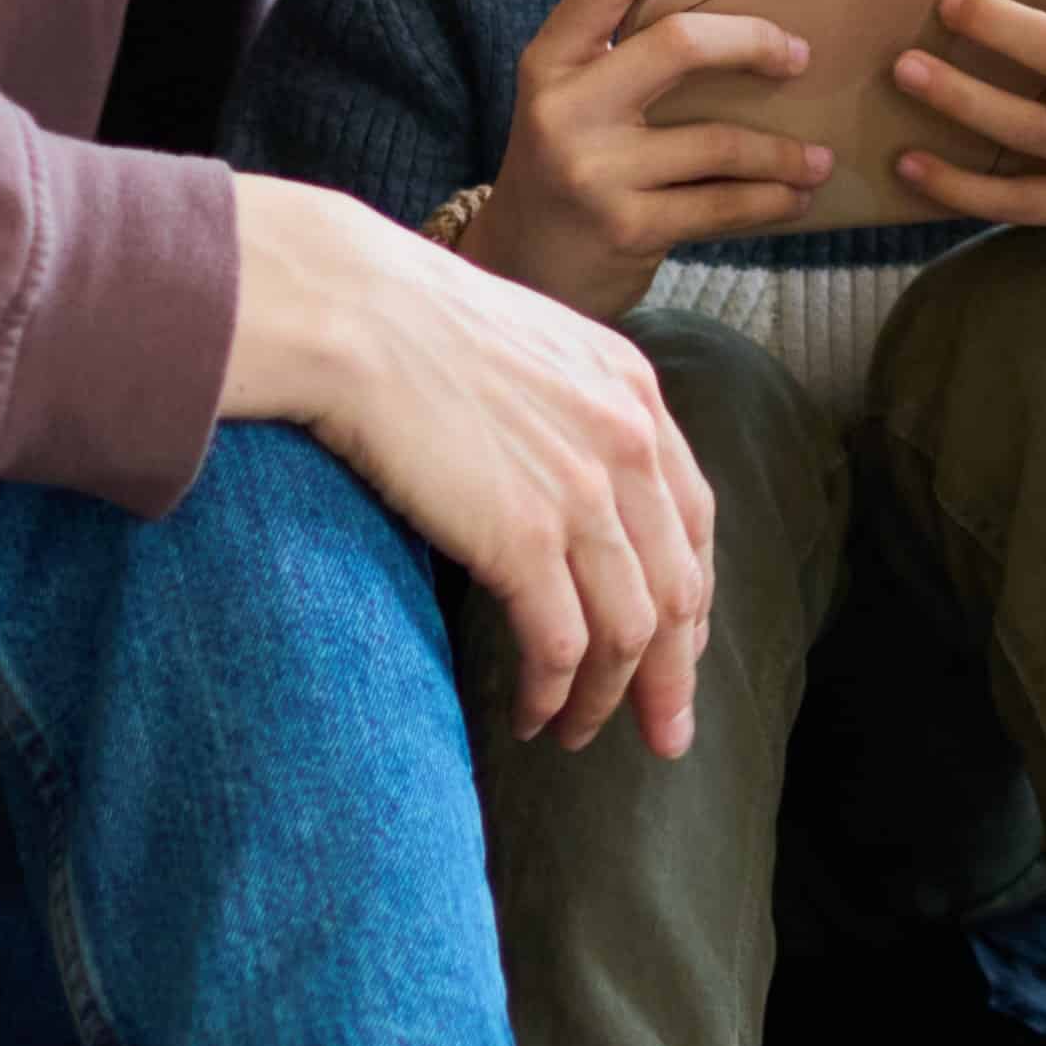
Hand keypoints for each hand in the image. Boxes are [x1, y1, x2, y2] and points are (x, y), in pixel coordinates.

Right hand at [227, 180, 717, 755]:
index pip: (694, 519)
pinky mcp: (523, 538)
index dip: (692, 596)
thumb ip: (572, 406)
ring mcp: (581, 494)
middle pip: (679, 587)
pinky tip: (531, 715)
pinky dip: (552, 693)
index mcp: (635, 393)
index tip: (680, 649)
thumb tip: (563, 476)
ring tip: (577, 734)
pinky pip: (561, 645)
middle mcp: (627, 445)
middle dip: (675, 675)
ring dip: (609, 699)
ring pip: (629, 630)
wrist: (352, 311)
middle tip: (667, 735)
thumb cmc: (411, 321)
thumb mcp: (531, 345)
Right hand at [472, 0, 835, 318]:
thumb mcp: (572, 102)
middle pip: (678, 43)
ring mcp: (594, 171)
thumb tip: (745, 22)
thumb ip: (625, 61)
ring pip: (719, 140)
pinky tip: (793, 198)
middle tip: (798, 56)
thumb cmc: (570, 167)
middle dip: (756, 41)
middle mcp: (563, 109)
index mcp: (549, 61)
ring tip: (818, 159)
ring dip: (785, 151)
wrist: (522, 271)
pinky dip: (771, 200)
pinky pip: (722, 204)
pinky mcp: (626, 228)